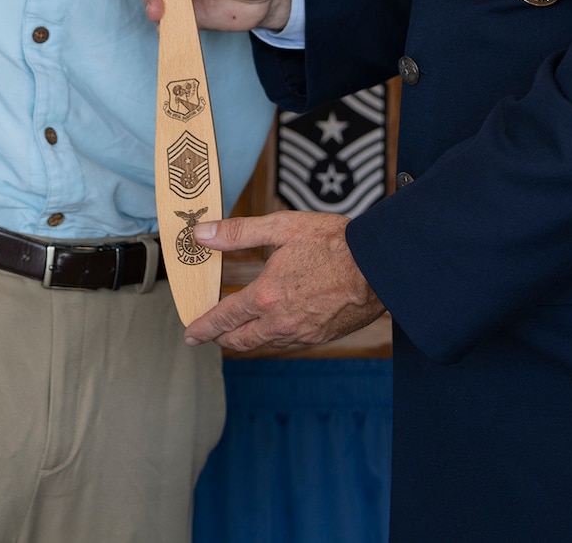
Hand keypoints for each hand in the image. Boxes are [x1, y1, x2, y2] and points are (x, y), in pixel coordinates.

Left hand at [182, 211, 384, 351]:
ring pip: (263, 344)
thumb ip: (238, 233)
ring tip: (235, 331)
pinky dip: (270, 338)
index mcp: (266, 296)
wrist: (381, 266)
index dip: (203, 326)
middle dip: (219, 338)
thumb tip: (201, 234)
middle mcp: (280, 322)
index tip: (190, 334)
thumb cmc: (334, 242)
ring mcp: (301, 333)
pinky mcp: (320, 336)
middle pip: (240, 339)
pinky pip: (286, 343)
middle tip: (206, 335)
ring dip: (245, 339)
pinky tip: (271, 327)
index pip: (223, 318)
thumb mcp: (282, 227)